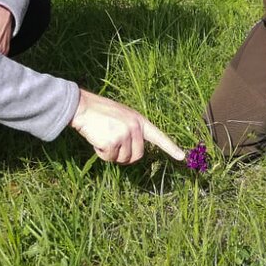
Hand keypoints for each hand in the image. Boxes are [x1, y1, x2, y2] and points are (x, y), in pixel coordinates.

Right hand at [69, 89, 185, 163]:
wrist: (83, 107)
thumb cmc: (100, 113)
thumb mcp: (122, 117)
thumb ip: (131, 131)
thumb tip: (133, 153)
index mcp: (139, 121)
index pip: (158, 136)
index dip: (170, 148)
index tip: (182, 157)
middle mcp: (135, 128)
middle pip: (137, 156)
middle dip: (125, 157)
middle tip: (112, 147)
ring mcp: (125, 135)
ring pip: (123, 159)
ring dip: (111, 154)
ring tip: (103, 137)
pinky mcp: (113, 142)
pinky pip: (109, 158)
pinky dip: (101, 153)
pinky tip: (97, 140)